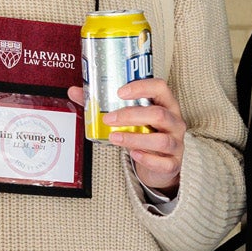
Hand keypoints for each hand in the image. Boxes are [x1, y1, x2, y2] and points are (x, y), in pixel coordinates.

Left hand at [69, 77, 185, 193]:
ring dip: (135, 138)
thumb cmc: (145, 134)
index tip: (120, 92)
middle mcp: (174, 121)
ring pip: (161, 140)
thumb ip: (103, 104)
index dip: (141, 87)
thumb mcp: (129, 117)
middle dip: (131, 115)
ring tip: (114, 137)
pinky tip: (133, 154)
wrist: (160, 164)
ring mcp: (176, 143)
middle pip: (159, 114)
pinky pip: (163, 162)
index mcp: (166, 104)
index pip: (159, 87)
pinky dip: (146, 159)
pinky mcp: (173, 162)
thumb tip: (75, 91)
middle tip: (108, 119)